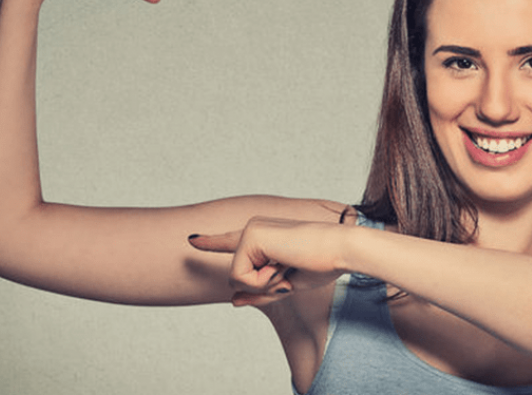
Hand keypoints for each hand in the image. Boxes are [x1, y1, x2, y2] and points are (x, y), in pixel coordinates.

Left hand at [188, 217, 349, 306]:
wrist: (340, 249)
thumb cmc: (321, 264)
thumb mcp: (286, 286)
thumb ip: (259, 294)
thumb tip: (234, 301)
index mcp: (263, 237)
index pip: (231, 242)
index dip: (211, 242)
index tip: (192, 240)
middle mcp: (253, 229)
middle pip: (238, 278)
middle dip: (264, 287)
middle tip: (290, 271)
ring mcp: (250, 230)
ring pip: (237, 279)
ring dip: (266, 283)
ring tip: (289, 265)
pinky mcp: (250, 235)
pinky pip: (242, 277)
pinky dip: (264, 280)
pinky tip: (283, 263)